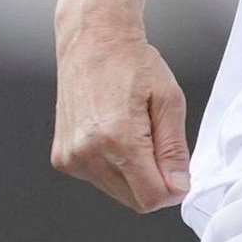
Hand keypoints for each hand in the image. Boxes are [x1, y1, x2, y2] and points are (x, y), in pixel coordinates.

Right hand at [51, 24, 193, 211]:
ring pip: (118, 193)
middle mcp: (87, 153)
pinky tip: (114, 134)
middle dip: (153, 181)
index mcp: (117, 139)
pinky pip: (100, 180)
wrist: (93, 41)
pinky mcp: (62, 158)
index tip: (178, 171)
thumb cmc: (131, 63)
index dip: (172, 190)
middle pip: (135, 201)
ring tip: (133, 133)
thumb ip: (174, 151)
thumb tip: (178, 187)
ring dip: (134, 174)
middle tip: (155, 142)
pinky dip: (114, 166)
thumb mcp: (169, 102)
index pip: (151, 198)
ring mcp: (71, 157)